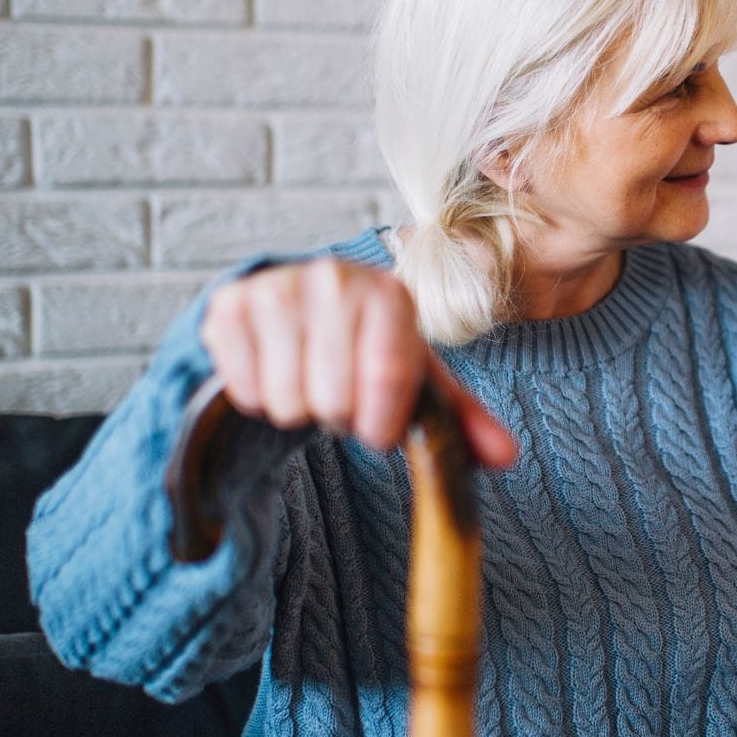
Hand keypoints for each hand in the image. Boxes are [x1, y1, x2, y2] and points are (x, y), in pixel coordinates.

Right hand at [199, 257, 516, 465]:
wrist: (300, 310)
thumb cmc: (368, 350)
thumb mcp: (419, 380)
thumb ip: (463, 421)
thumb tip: (507, 458)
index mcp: (390, 293)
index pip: (388, 375)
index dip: (380, 422)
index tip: (378, 431)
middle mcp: (334, 278)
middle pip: (332, 398)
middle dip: (338, 416)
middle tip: (340, 397)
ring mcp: (277, 288)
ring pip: (286, 401)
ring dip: (299, 410)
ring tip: (310, 382)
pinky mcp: (229, 305)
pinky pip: (245, 390)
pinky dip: (259, 399)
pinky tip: (275, 372)